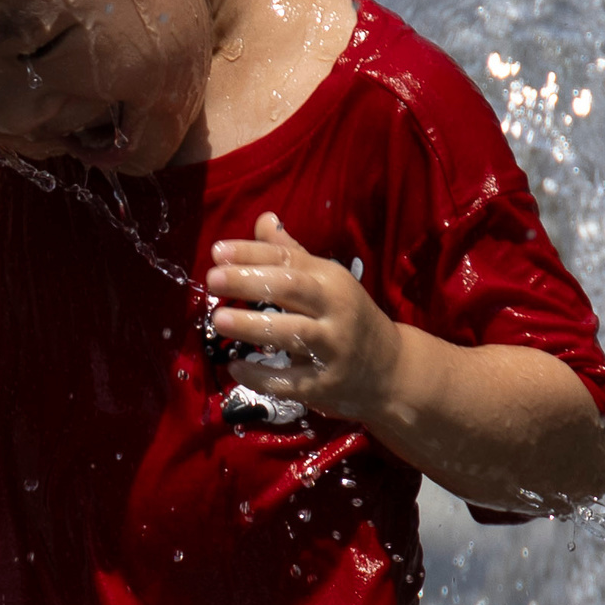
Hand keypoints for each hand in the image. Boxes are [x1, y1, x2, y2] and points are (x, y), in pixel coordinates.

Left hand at [205, 212, 400, 421]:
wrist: (391, 368)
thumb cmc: (348, 317)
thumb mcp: (327, 282)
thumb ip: (292, 255)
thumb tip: (263, 220)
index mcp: (332, 280)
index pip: (289, 260)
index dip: (252, 253)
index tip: (217, 251)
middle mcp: (335, 310)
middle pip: (291, 289)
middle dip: (250, 282)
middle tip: (213, 279)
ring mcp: (333, 348)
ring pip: (293, 333)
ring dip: (253, 326)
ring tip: (218, 319)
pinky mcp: (326, 384)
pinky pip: (290, 381)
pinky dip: (261, 376)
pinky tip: (234, 367)